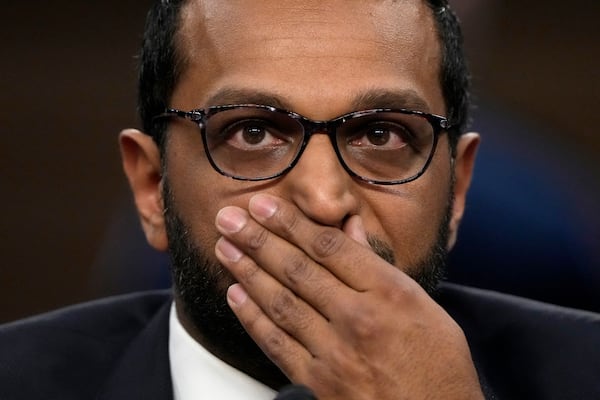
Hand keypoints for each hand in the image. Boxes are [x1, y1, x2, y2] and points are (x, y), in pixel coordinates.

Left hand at [215, 193, 483, 399]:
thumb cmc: (439, 365)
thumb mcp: (425, 307)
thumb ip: (381, 267)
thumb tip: (350, 229)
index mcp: (389, 294)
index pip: (328, 247)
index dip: (290, 222)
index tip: (264, 205)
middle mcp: (358, 319)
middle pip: (298, 270)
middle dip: (257, 239)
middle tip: (229, 217)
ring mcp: (335, 354)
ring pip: (281, 303)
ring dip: (248, 272)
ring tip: (225, 246)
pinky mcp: (318, 384)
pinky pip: (277, 345)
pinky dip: (253, 318)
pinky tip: (235, 294)